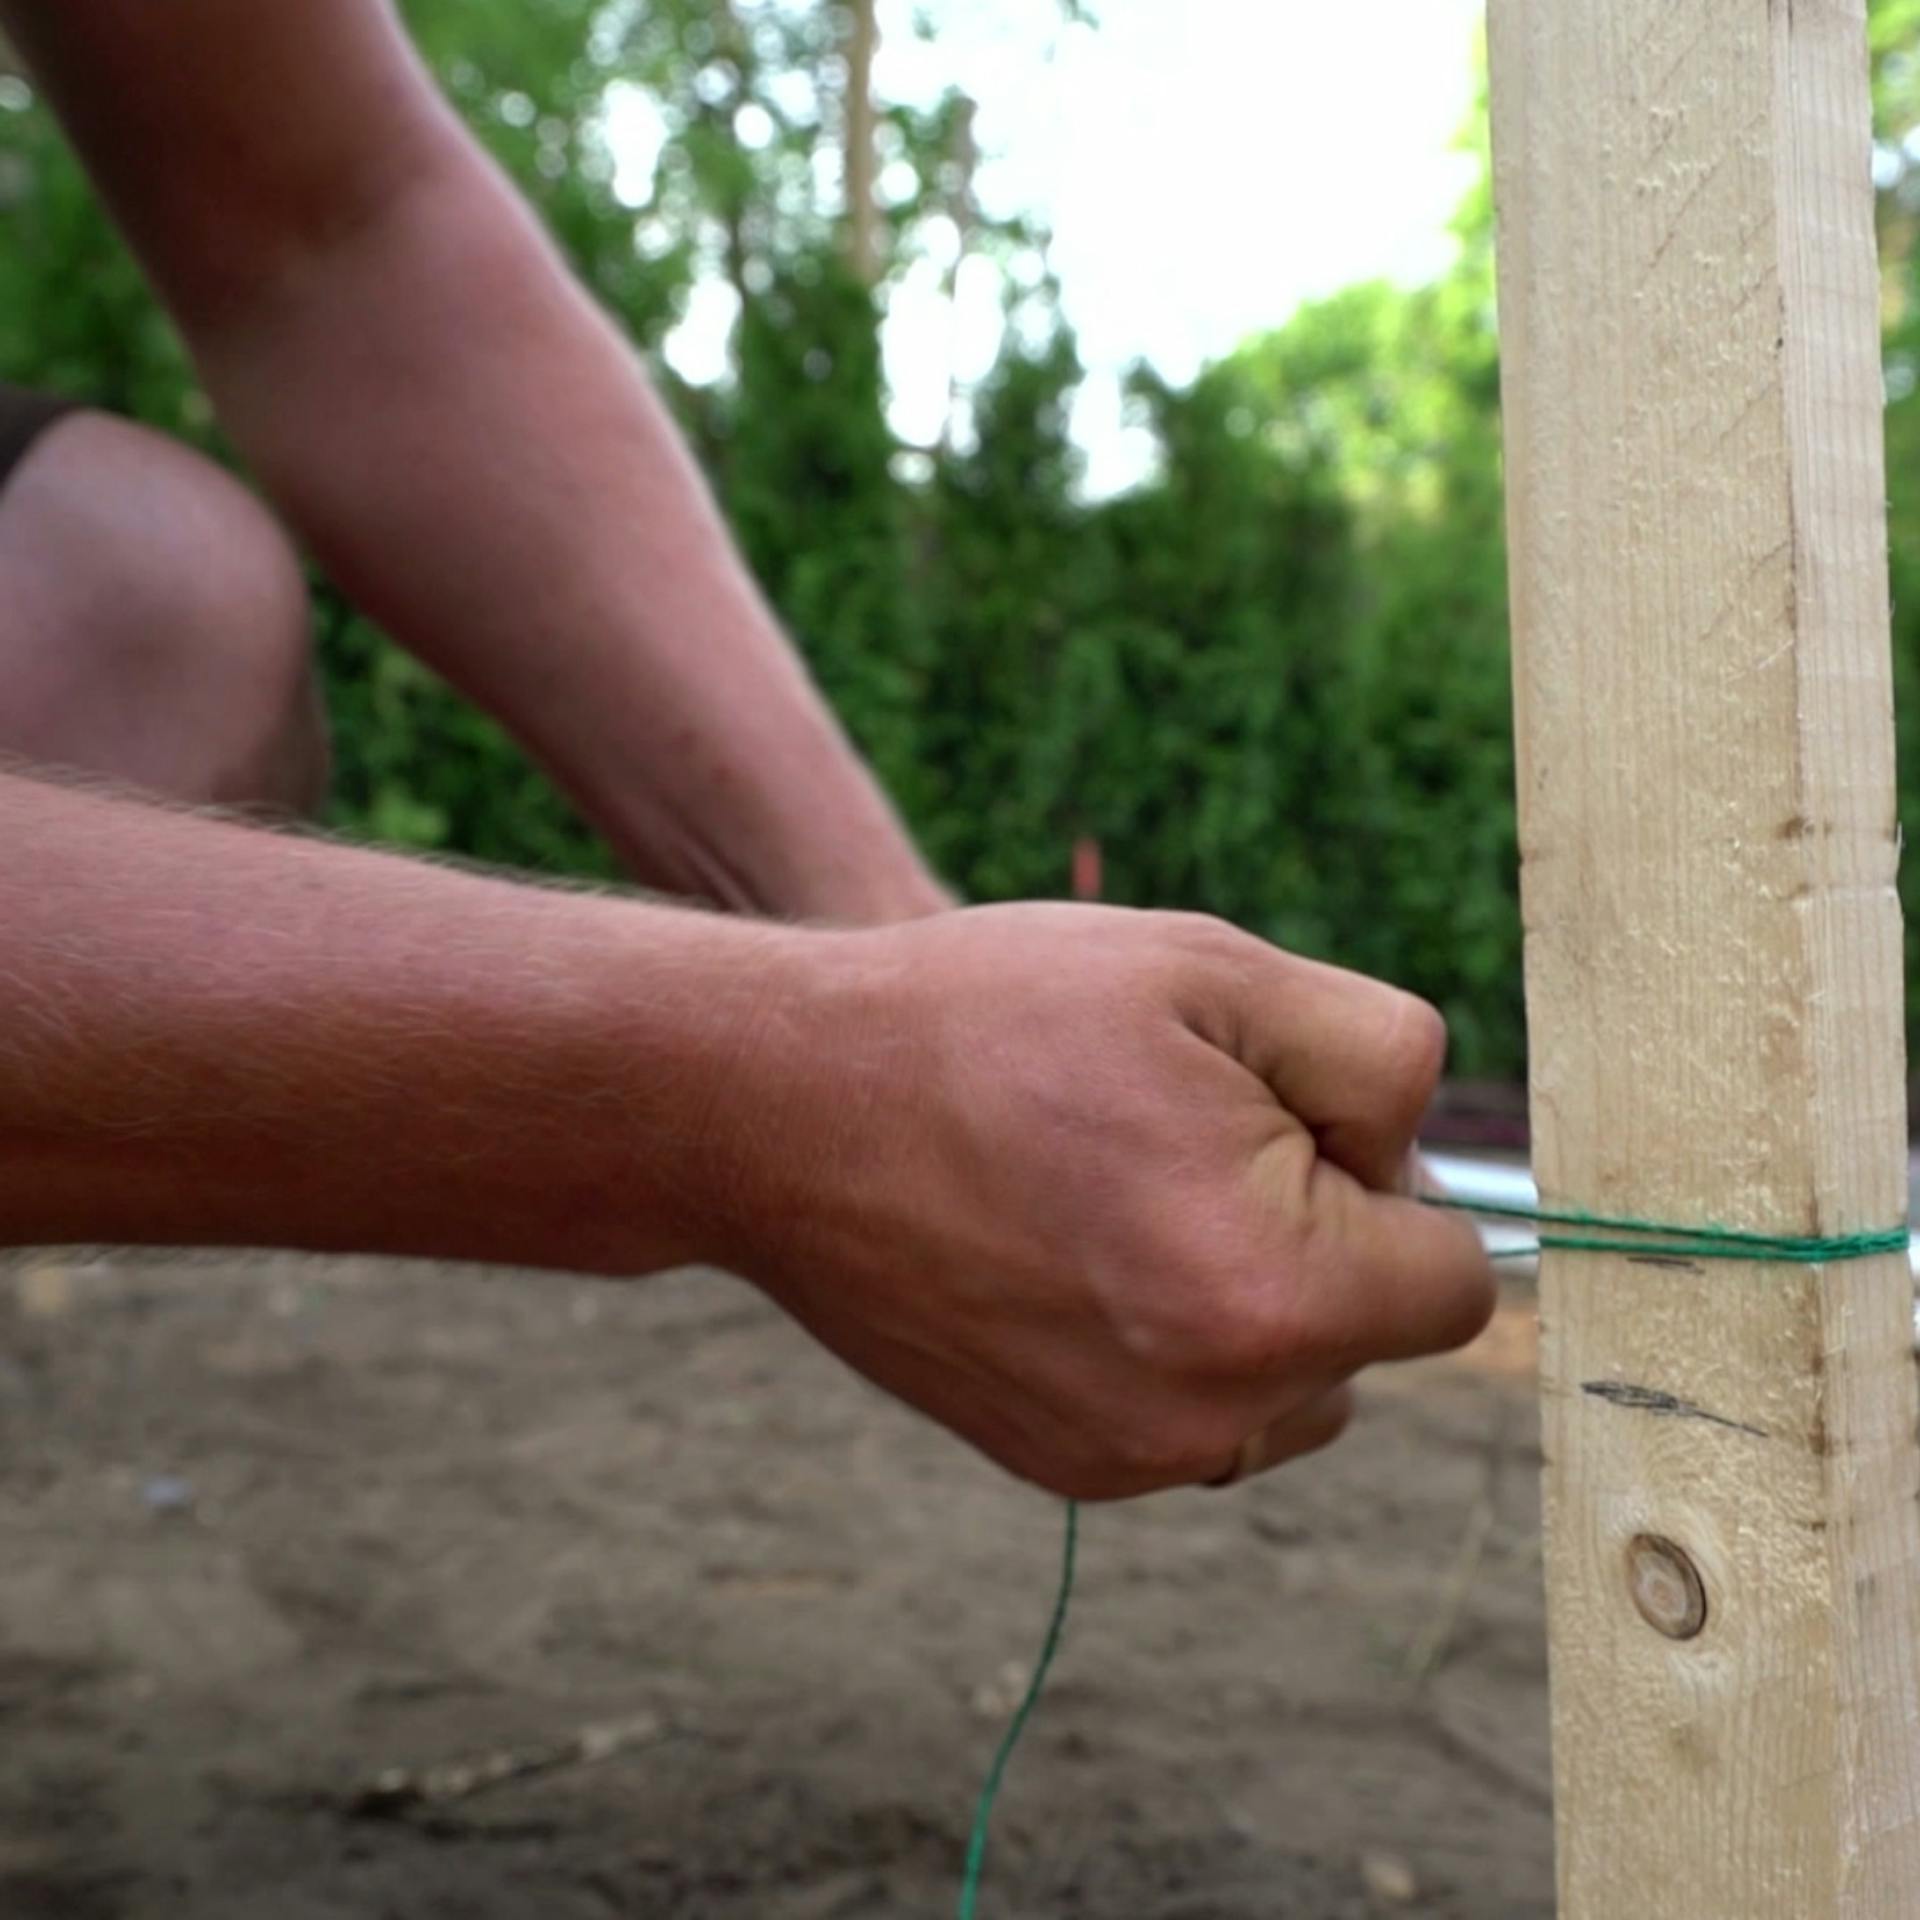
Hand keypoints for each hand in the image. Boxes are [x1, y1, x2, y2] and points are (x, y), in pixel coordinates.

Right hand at [723, 903, 1494, 1499]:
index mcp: (1273, 1295)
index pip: (1457, 1279)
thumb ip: (1382, 1059)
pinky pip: (1199, 1412)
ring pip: (1293, 1386)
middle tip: (1179, 1136)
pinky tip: (1070, 1250)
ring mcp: (1133, 1458)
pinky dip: (1174, 1339)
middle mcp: (1213, 1413)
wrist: (782, 1107)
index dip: (1384, 1170)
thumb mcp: (1216, 970)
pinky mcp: (1067, 1469)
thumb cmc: (991, 1021)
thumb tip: (1421, 1159)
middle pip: (1373, 1336)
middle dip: (1322, 1235)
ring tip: (1121, 1194)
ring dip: (1256, 1299)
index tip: (1275, 1114)